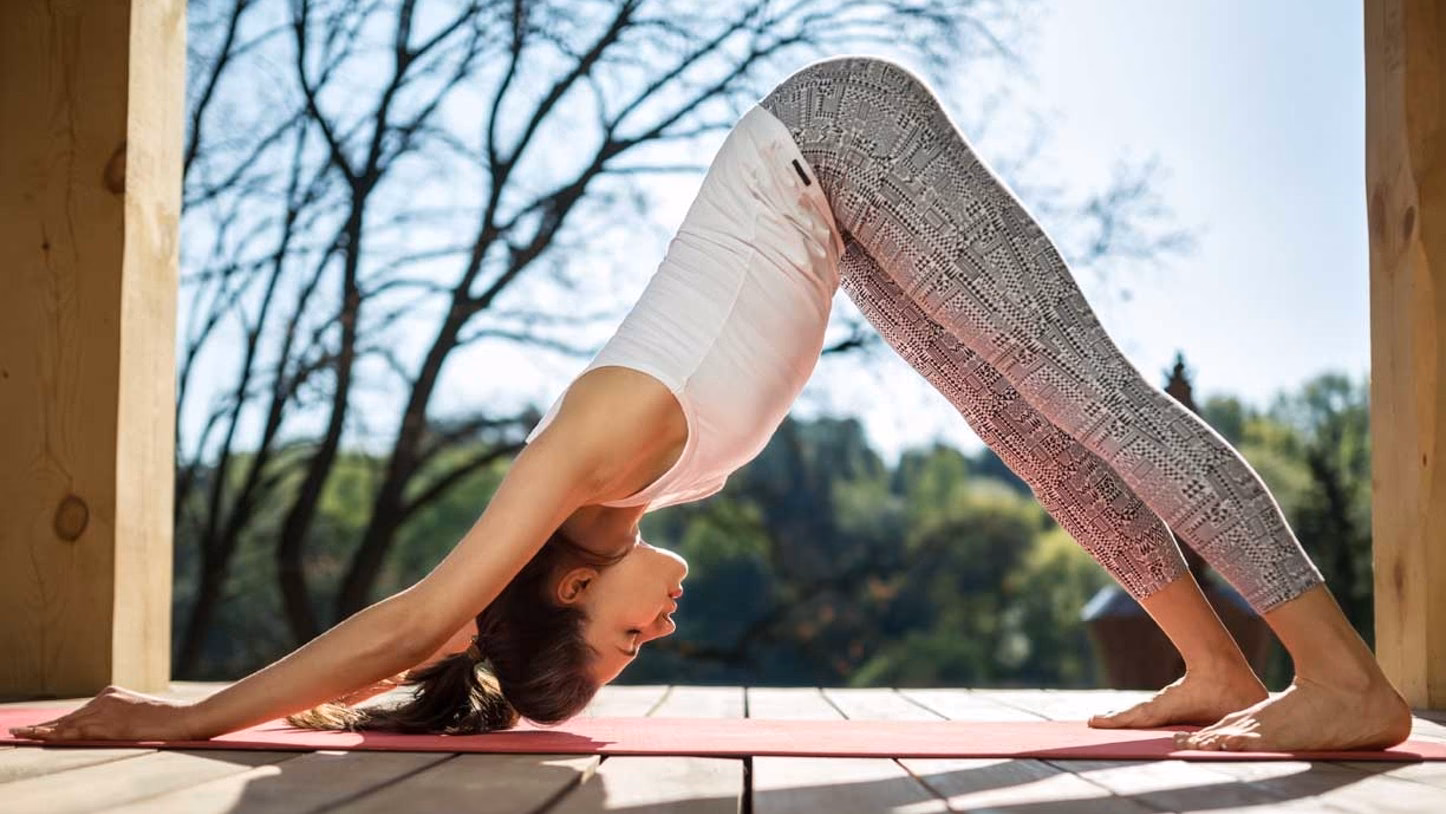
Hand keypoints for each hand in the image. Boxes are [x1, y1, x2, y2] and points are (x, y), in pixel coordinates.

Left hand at [8, 685, 200, 741]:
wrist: (184, 718)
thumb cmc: (166, 720)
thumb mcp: (137, 715)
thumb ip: (117, 717)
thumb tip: (105, 729)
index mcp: (111, 695)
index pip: (76, 713)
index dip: (53, 722)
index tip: (32, 727)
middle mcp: (104, 698)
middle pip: (67, 717)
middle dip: (41, 726)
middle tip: (16, 731)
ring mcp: (106, 709)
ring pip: (67, 724)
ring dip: (41, 731)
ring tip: (20, 734)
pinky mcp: (109, 723)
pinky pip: (77, 731)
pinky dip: (55, 734)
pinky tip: (39, 737)